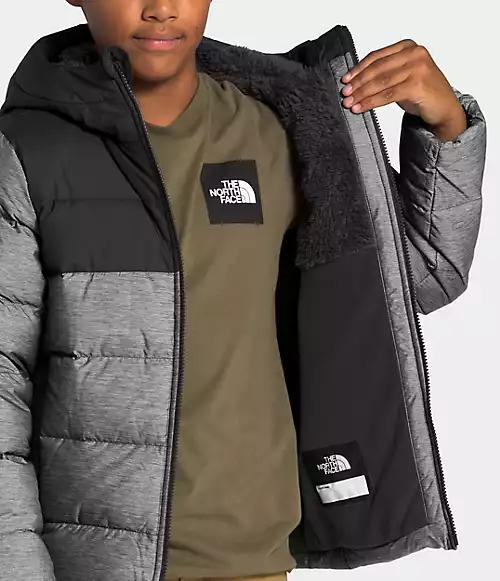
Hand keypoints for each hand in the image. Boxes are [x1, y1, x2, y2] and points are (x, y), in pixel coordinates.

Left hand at [340, 39, 466, 141]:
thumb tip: (356, 81)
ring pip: (381, 82)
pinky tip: (362, 107)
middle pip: (377, 69)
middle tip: (345, 93)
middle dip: (358, 83)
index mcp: (408, 46)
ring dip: (362, 94)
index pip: (376, 56)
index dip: (358, 69)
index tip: (346, 80)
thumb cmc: (422, 92)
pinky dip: (372, 102)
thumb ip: (384, 73)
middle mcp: (414, 54)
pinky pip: (388, 95)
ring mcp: (418, 68)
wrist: (443, 107)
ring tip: (350, 103)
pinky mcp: (417, 85)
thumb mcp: (402, 76)